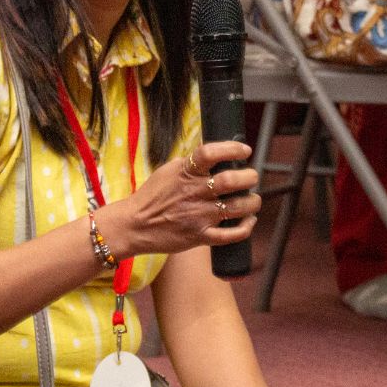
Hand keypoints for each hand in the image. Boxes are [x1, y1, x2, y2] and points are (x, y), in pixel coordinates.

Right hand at [95, 140, 259, 259]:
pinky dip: (246, 227)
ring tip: (253, 200)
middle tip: (252, 177)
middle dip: (249, 177)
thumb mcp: (168, 171)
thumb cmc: (152, 197)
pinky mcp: (200, 237)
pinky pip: (231, 235)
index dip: (232, 149)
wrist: (134, 225)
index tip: (245, 151)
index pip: (211, 153)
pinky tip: (249, 220)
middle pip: (230, 181)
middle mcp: (194, 193)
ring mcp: (198, 216)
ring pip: (237, 208)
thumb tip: (215, 152)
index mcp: (185, 172)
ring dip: (252, 202)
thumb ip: (191, 163)